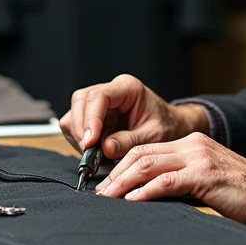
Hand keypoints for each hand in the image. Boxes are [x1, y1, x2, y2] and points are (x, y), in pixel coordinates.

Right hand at [60, 74, 207, 158]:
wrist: (171, 128)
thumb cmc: (166, 127)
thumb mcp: (154, 136)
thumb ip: (130, 141)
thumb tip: (105, 147)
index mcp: (127, 88)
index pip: (98, 96)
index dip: (91, 119)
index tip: (91, 142)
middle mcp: (110, 91)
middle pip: (80, 102)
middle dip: (82, 130)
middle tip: (91, 154)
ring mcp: (99, 104)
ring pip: (74, 115)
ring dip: (80, 139)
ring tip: (97, 156)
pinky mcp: (93, 117)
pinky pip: (76, 127)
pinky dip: (81, 143)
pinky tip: (96, 153)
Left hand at [95, 132, 245, 232]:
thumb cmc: (242, 196)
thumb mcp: (206, 181)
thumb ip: (182, 181)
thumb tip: (149, 195)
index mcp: (193, 143)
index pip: (147, 149)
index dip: (122, 165)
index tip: (108, 184)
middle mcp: (193, 144)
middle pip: (142, 153)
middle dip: (117, 173)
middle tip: (100, 193)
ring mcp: (199, 157)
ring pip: (149, 164)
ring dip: (124, 183)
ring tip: (108, 198)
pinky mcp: (205, 175)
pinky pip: (166, 181)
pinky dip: (144, 191)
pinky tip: (131, 201)